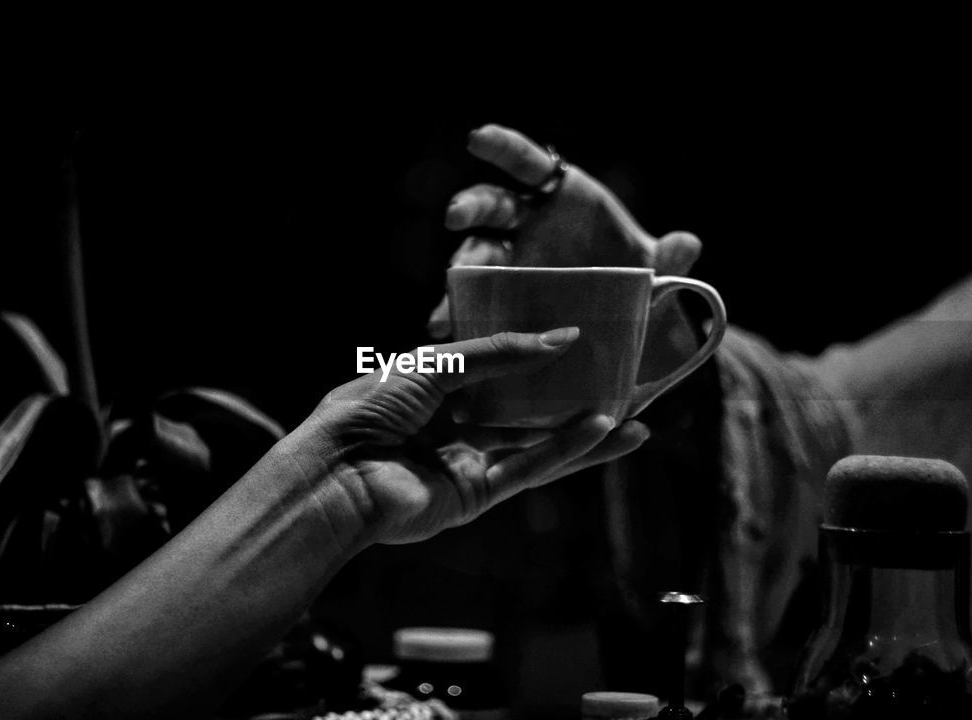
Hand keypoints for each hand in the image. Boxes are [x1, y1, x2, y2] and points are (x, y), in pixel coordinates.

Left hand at [293, 328, 649, 544]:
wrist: (336, 476)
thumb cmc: (367, 410)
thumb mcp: (434, 363)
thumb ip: (500, 352)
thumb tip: (563, 337)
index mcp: (432, 388)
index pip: (495, 369)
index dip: (535, 357)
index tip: (580, 341)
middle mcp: (451, 426)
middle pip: (523, 410)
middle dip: (569, 398)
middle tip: (617, 383)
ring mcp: (466, 463)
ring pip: (536, 444)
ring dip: (583, 433)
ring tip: (635, 417)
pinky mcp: (475, 496)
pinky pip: (529, 470)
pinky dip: (567, 451)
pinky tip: (606, 433)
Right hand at [428, 124, 704, 337]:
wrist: (623, 319)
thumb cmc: (636, 276)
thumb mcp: (656, 269)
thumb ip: (670, 258)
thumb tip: (688, 245)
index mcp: (561, 196)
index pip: (528, 164)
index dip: (503, 148)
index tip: (477, 139)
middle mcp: (526, 222)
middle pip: (491, 205)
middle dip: (471, 207)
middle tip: (455, 216)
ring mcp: (509, 259)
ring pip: (476, 253)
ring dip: (461, 267)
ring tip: (454, 278)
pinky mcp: (500, 294)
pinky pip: (476, 296)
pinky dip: (459, 308)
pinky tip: (445, 325)